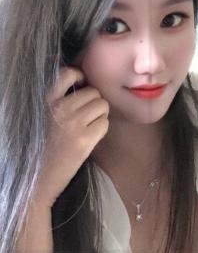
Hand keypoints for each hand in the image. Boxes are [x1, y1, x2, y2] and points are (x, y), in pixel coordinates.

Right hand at [35, 67, 109, 207]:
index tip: (81, 85)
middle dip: (93, 102)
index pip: (67, 74)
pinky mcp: (84, 139)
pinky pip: (105, 123)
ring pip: (102, 105)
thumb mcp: (41, 116)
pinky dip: (101, 129)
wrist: (37, 178)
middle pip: (93, 92)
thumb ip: (56, 101)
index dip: (80, 77)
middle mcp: (59, 108)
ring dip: (99, 115)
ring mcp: (73, 123)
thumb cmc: (40, 147)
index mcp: (45, 101)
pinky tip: (90, 137)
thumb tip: (81, 85)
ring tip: (88, 126)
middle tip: (85, 116)